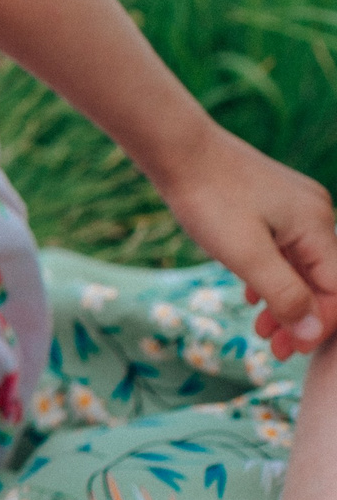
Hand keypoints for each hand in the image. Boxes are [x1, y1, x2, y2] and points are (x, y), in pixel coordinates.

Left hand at [147, 126, 336, 359]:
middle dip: (300, 317)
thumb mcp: (245, 255)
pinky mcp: (272, 203)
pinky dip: (270, 275)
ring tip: (261, 329)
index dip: (319, 325)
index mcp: (317, 228)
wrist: (177, 148)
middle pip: (321, 279)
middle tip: (274, 348)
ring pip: (299, 265)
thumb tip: (315, 335)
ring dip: (283, 300)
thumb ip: (284, 295)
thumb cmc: (209, 199)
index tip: (291, 351)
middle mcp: (315, 215)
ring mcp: (294, 207)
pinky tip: (250, 294)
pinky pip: (281, 249)